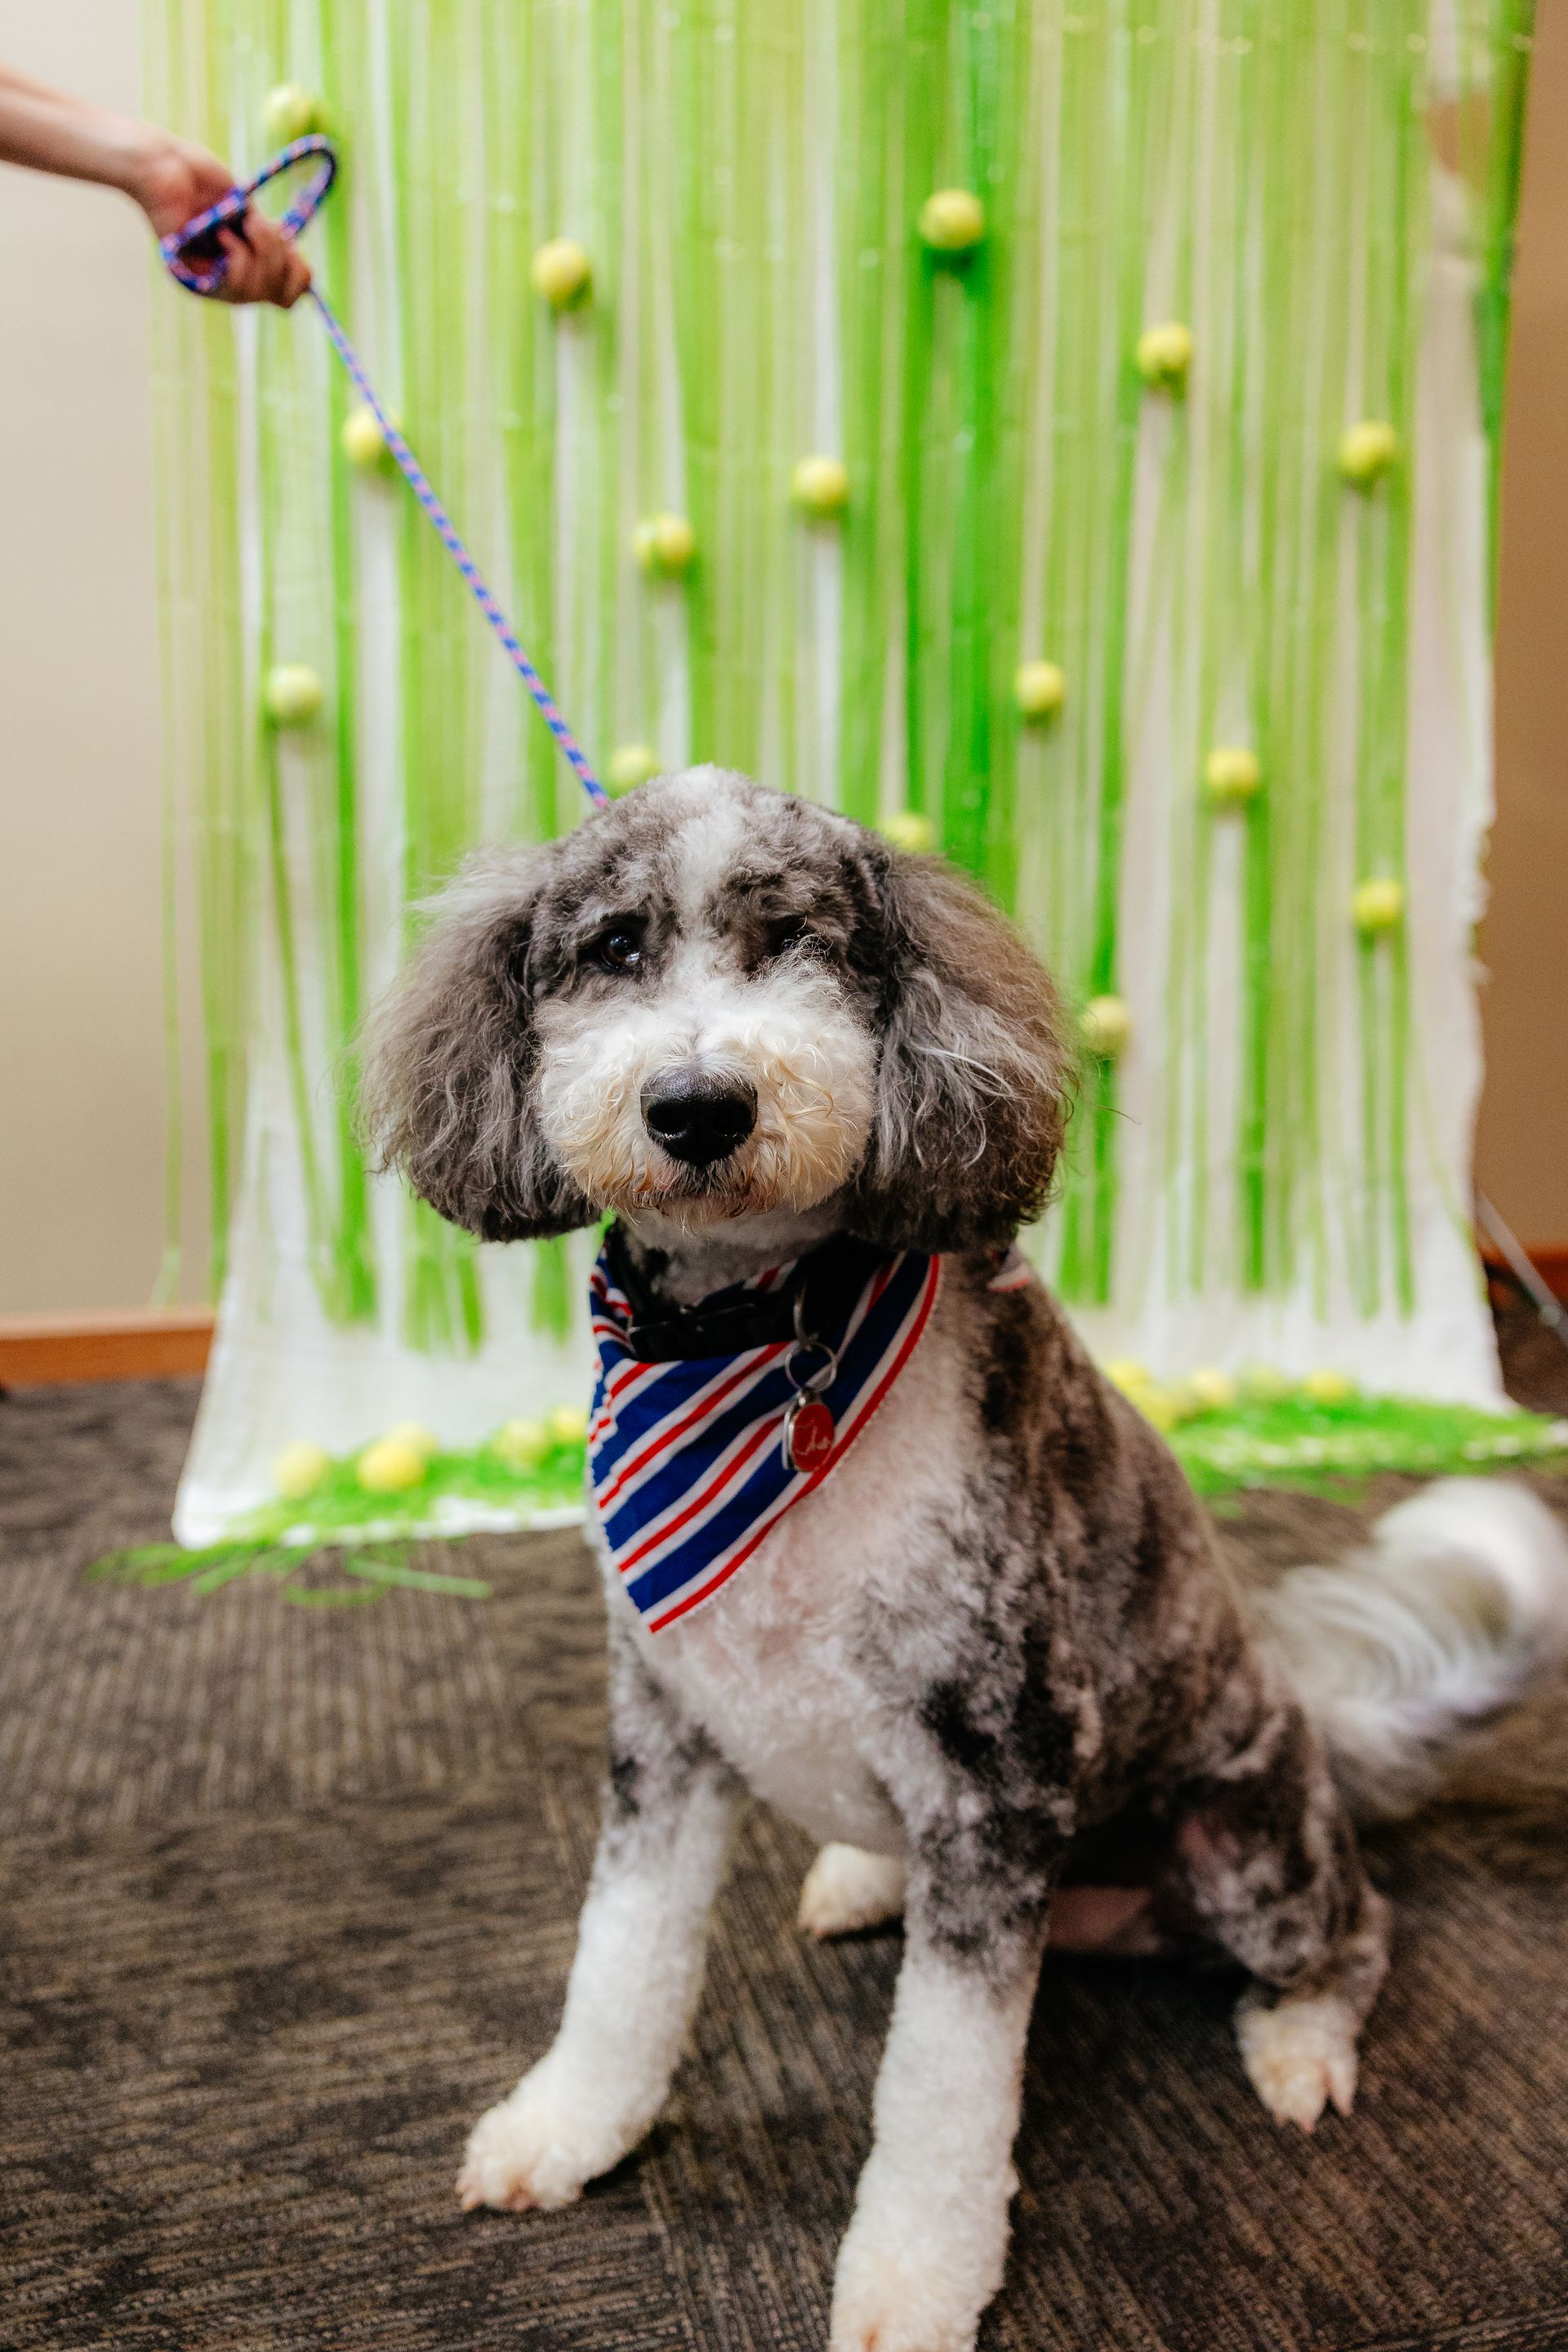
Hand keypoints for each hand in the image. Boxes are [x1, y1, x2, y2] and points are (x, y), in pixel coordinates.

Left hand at [132, 133, 311, 307]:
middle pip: (280, 296)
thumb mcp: (249, 211)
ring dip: (262, 253)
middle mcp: (230, 277)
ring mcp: (212, 281)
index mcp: (246, 261)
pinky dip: (238, 258)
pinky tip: (222, 233)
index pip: (287, 295)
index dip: (300, 277)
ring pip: (259, 293)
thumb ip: (272, 242)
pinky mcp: (193, 279)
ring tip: (244, 222)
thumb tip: (306, 278)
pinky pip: (235, 287)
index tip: (294, 247)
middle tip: (258, 224)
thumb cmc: (199, 175)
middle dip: (280, 257)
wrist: (161, 164)